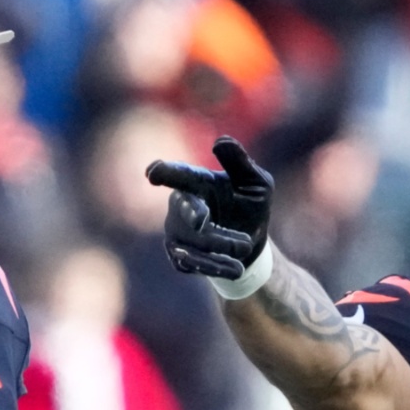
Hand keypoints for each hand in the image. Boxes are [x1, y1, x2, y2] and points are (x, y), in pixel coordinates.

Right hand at [145, 136, 273, 279]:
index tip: (153, 172)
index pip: (180, 175)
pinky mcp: (179, 258)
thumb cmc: (251, 207)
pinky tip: (235, 268)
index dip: (166, 173)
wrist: (249, 248)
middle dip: (192, 214)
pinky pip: (191, 263)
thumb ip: (240, 163)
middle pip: (183, 210)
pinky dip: (215, 266)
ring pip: (192, 240)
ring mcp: (176, 233)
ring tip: (246, 246)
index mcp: (197, 183)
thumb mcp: (257, 183)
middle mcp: (180, 207)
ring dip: (221, 245)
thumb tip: (220, 141)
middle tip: (202, 220)